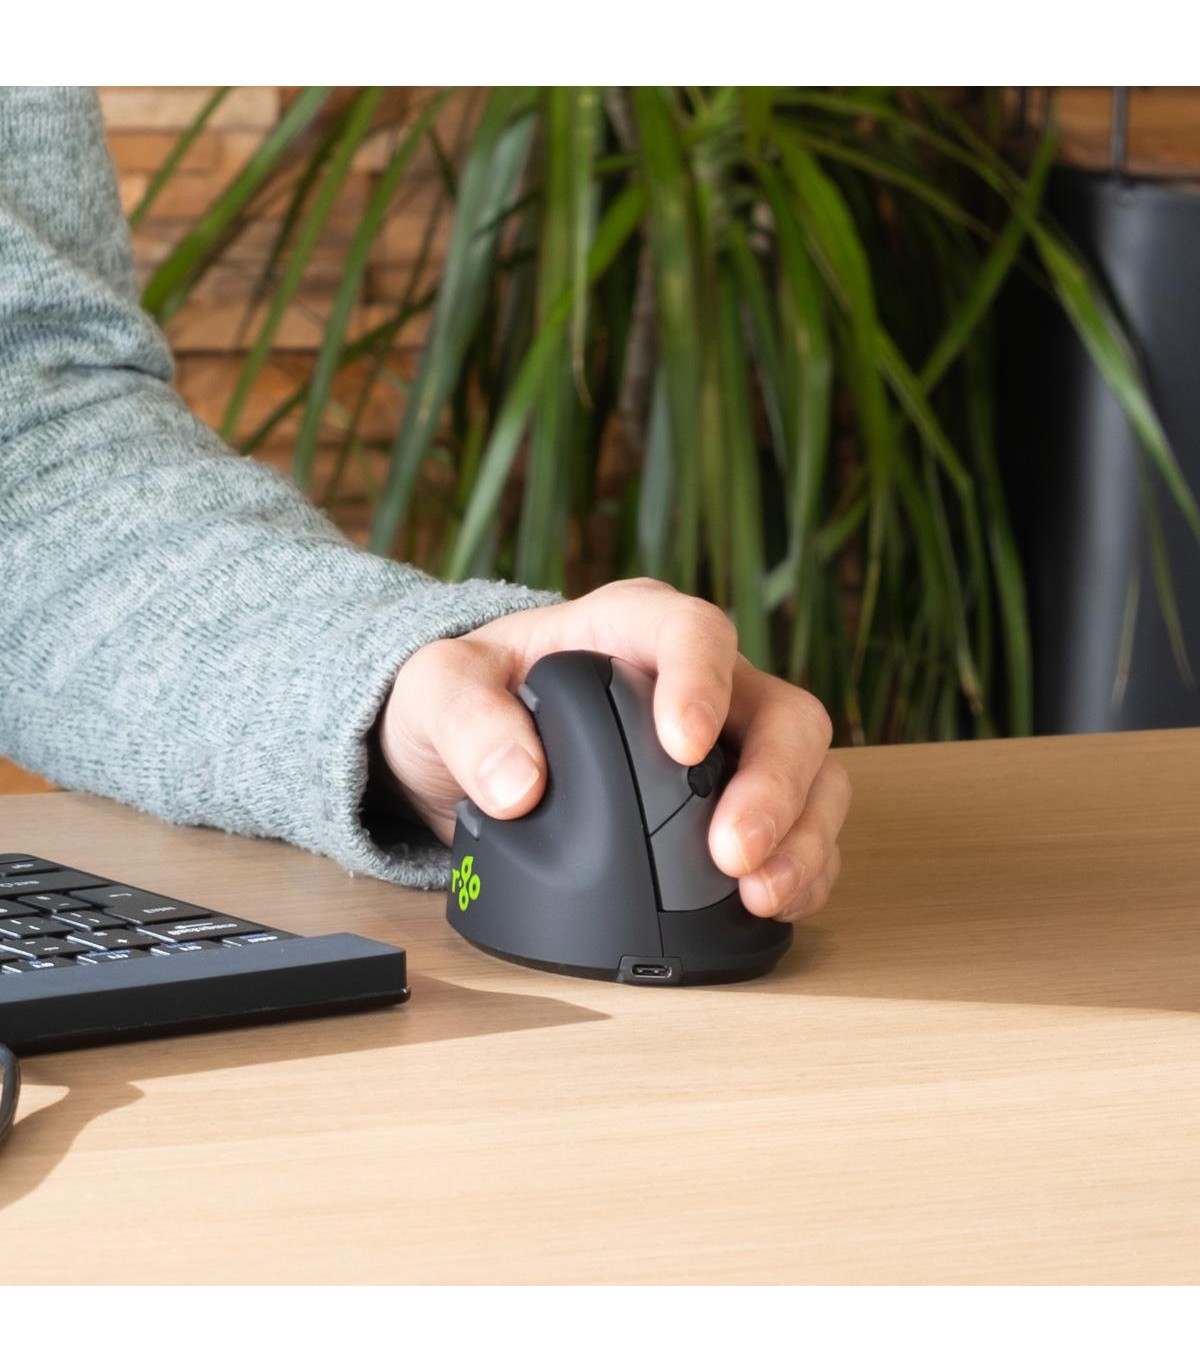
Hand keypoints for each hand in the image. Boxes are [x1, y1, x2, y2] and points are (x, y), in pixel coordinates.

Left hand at [381, 579, 849, 919]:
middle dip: (775, 785)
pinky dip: (800, 869)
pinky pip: (799, 831)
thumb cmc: (465, 700)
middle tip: (731, 853)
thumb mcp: (437, 692)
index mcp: (632, 630)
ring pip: (811, 774)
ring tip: (761, 894)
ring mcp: (730, 746)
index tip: (682, 746)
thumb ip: (466, 721)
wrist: (470, 752)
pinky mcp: (737, 805)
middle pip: (783, 713)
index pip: (695, 632)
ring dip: (801, 836)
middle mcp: (703, 682)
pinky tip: (772, 904)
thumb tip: (520, 787)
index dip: (704, 683)